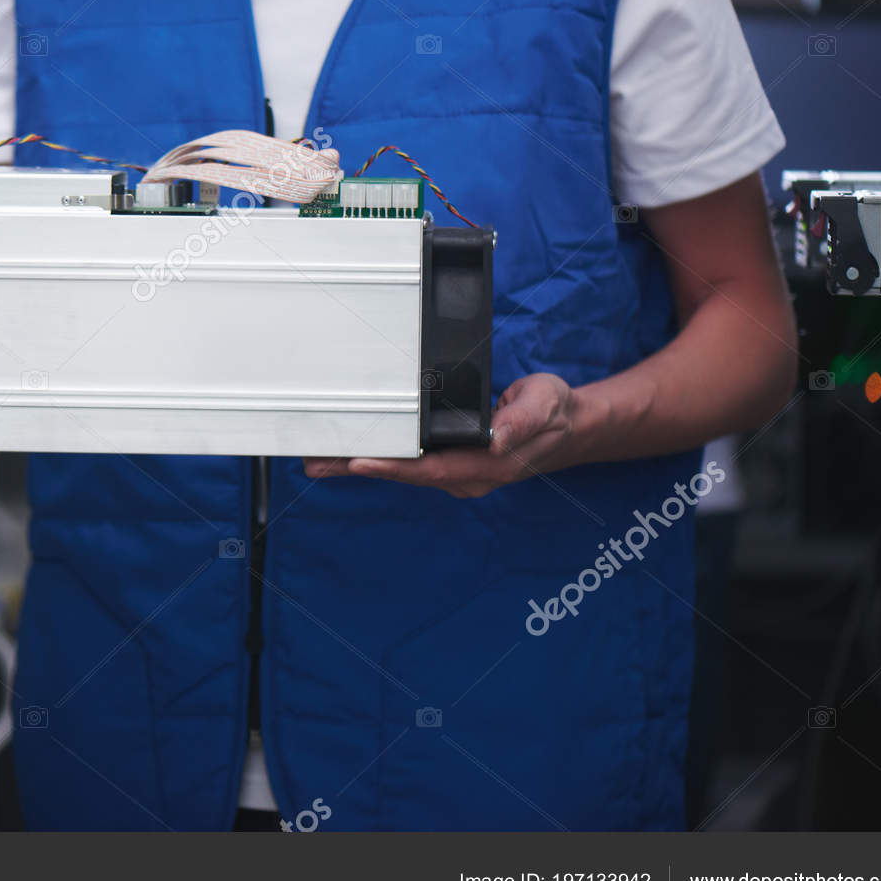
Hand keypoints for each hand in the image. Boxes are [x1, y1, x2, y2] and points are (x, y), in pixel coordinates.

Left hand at [302, 373, 580, 497]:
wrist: (566, 428)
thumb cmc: (554, 413)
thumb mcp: (546, 406)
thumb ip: (524, 421)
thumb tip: (498, 441)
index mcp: (486, 466)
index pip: (431, 470)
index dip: (393, 467)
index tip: (357, 461)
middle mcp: (464, 475)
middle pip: (403, 473)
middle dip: (358, 468)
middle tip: (314, 462)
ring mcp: (454, 471)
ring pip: (400, 469)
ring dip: (358, 464)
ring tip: (316, 459)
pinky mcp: (447, 461)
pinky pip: (406, 460)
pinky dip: (376, 454)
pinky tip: (347, 451)